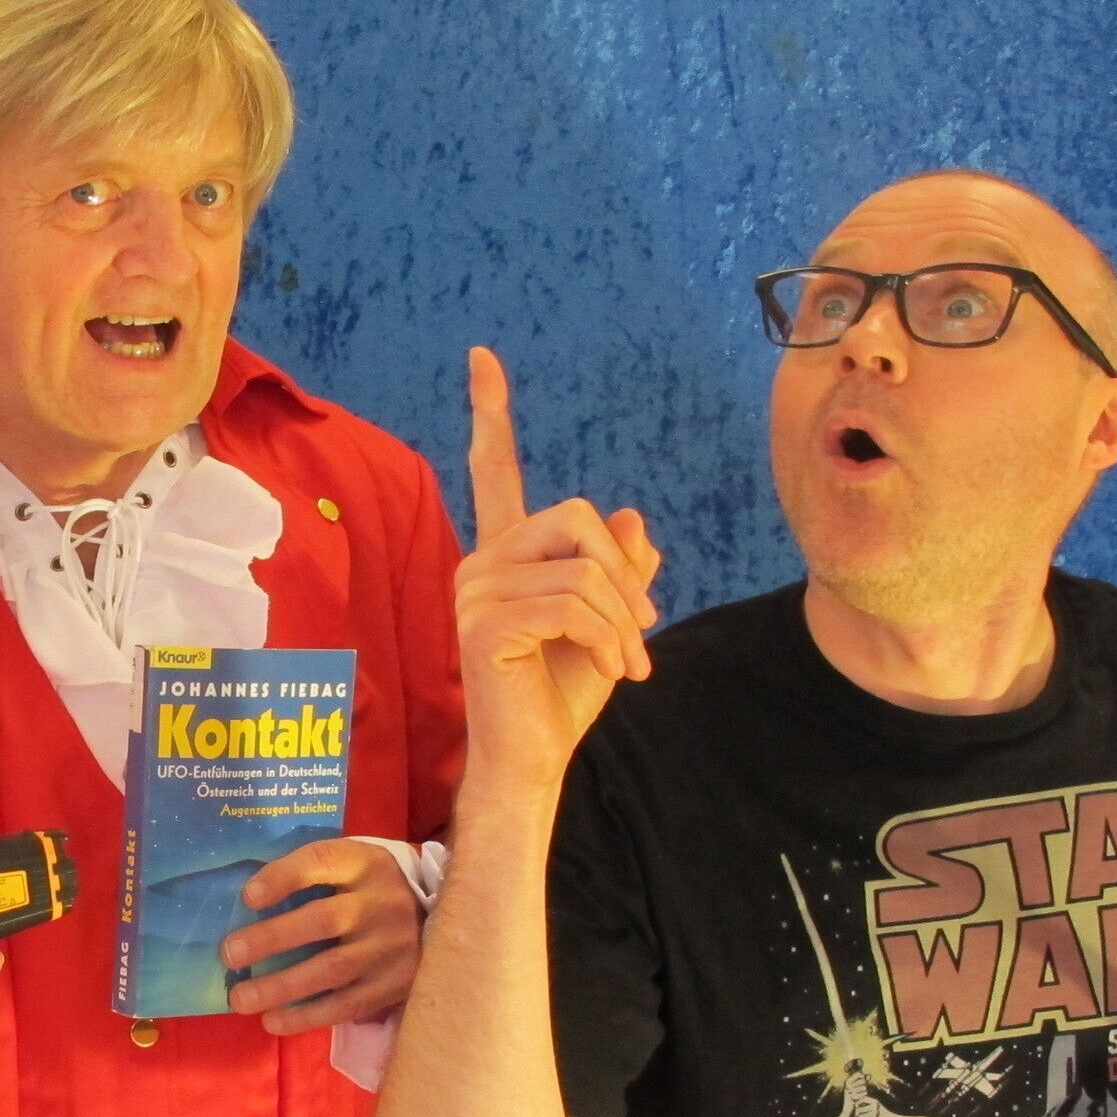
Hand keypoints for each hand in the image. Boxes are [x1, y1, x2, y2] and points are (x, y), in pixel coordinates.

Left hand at [220, 839, 423, 1035]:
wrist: (442, 921)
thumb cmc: (372, 890)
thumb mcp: (351, 865)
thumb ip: (310, 874)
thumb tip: (248, 901)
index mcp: (366, 864)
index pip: (322, 862)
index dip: (283, 877)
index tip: (248, 897)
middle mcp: (381, 903)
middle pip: (324, 920)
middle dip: (272, 938)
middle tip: (230, 954)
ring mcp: (391, 948)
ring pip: (333, 969)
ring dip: (282, 986)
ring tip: (240, 999)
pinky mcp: (393, 985)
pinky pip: (346, 1004)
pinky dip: (307, 1015)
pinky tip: (273, 1020)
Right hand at [455, 347, 660, 796]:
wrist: (533, 758)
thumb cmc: (562, 695)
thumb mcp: (611, 624)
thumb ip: (619, 571)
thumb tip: (630, 519)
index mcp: (505, 554)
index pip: (494, 471)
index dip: (490, 414)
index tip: (482, 358)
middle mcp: (480, 562)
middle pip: (573, 515)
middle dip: (622, 577)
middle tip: (642, 634)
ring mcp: (474, 592)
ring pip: (580, 568)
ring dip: (622, 621)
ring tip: (629, 663)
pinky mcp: (483, 624)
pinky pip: (571, 603)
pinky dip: (609, 638)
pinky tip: (616, 671)